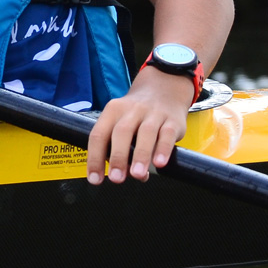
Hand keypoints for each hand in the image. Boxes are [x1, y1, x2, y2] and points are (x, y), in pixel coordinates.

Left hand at [85, 67, 192, 184]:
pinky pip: (167, 134)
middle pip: (121, 132)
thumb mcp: (122, 122)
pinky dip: (163, 149)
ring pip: (145, 133)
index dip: (95, 158)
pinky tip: (159, 163)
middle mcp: (131, 111)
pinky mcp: (172, 121)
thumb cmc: (137, 114)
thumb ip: (120, 148)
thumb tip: (124, 174)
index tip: (94, 179)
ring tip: (137, 174)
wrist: (164, 88)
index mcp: (113, 111)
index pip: (98, 135)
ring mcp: (153, 114)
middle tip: (116, 178)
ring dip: (140, 155)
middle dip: (118, 157)